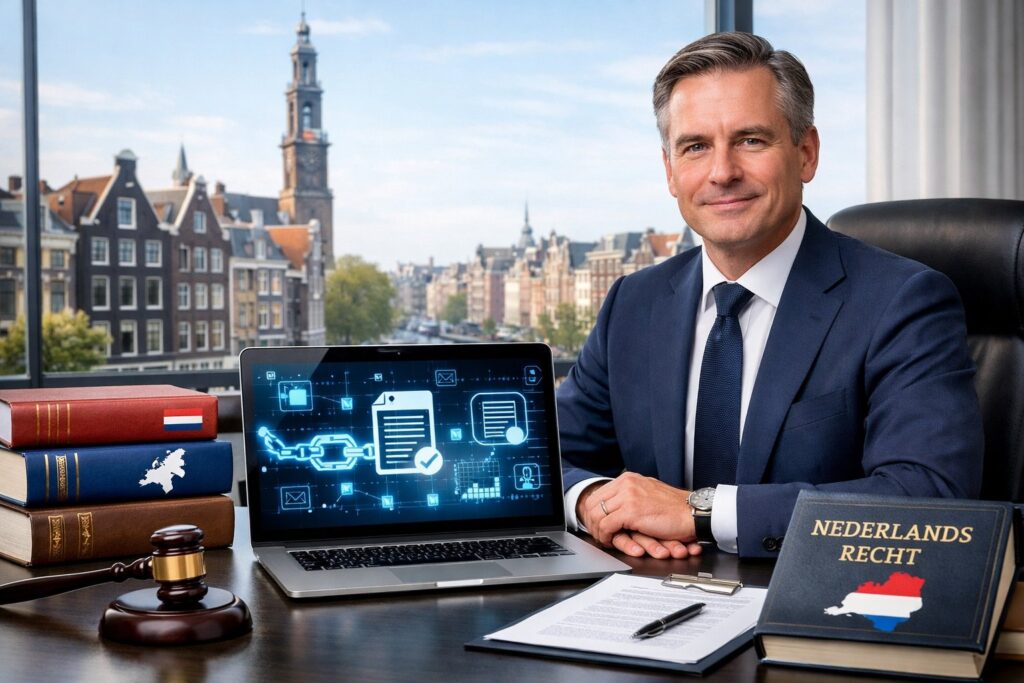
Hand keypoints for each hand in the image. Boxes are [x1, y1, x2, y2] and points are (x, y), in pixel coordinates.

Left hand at [576, 474, 702, 557]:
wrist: (692, 512)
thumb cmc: (674, 508)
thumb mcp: (648, 492)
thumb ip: (631, 494)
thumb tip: (614, 505)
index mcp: (628, 478)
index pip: (598, 493)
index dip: (593, 511)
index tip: (596, 523)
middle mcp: (626, 484)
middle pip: (592, 503)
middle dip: (591, 521)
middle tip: (596, 533)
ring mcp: (627, 496)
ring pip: (597, 515)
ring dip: (598, 530)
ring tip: (603, 538)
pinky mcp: (631, 512)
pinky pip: (606, 526)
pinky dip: (605, 536)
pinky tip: (610, 541)